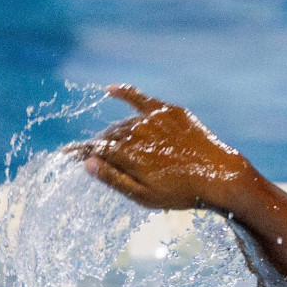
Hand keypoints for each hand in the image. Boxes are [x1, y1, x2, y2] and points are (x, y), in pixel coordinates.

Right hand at [74, 85, 256, 211]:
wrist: (220, 176)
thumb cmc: (182, 193)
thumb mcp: (144, 196)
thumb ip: (114, 179)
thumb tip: (87, 164)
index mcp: (128, 154)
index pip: (94, 150)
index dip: (79, 152)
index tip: (66, 154)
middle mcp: (137, 131)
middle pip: (108, 136)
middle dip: (98, 145)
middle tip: (93, 155)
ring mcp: (153, 118)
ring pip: (125, 122)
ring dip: (116, 132)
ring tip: (112, 143)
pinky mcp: (169, 111)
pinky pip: (142, 99)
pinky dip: (126, 93)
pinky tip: (111, 89)